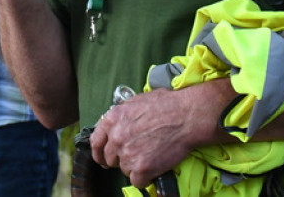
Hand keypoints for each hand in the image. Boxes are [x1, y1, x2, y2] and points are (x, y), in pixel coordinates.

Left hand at [89, 84, 231, 189]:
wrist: (187, 116)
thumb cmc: (167, 105)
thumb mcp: (136, 101)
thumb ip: (122, 115)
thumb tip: (117, 124)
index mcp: (112, 119)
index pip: (96, 142)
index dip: (100, 151)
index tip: (103, 157)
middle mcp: (116, 137)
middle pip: (110, 158)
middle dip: (121, 159)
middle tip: (135, 155)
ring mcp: (128, 153)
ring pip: (124, 170)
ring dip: (135, 167)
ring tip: (151, 156)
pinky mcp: (142, 168)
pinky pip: (137, 181)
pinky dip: (146, 178)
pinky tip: (154, 168)